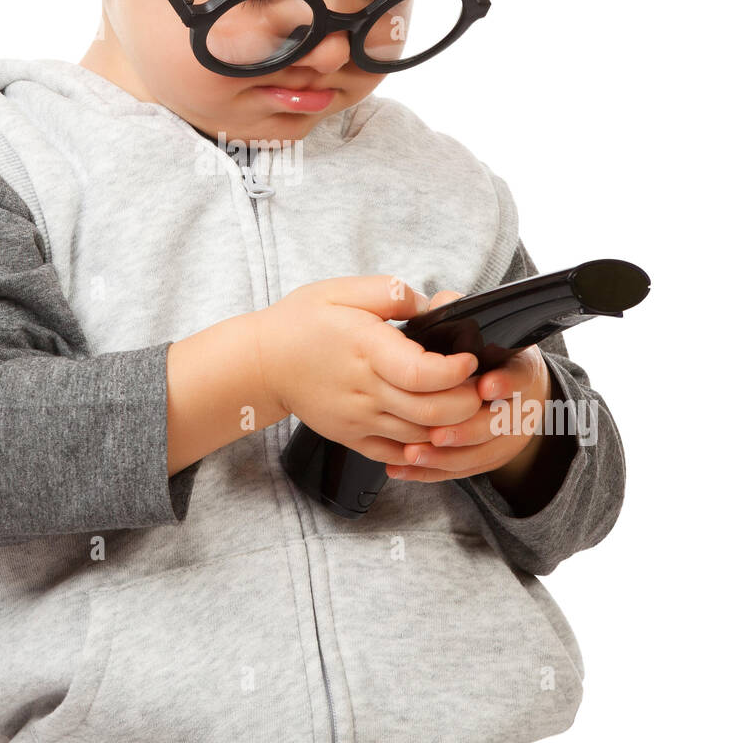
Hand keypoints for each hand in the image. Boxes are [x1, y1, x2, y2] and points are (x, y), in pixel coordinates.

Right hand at [251, 275, 480, 463]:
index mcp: (365, 349)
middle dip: (469, 402)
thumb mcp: (343, 290)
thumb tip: (434, 305)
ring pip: (422, 437)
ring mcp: (359, 420)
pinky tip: (435, 428)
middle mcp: (365, 391)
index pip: (423, 374)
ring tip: (466, 404)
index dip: (457, 371)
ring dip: (453, 426)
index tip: (469, 358)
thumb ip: (393, 294)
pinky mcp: (354, 438)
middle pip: (433, 413)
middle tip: (480, 385)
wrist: (262, 363)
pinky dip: (424, 447)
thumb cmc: (301, 323)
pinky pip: (399, 453)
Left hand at [384, 288, 551, 482]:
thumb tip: (442, 304)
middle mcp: (520, 407)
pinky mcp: (488, 458)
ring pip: (479, 454)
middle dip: (466, 430)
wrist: (515, 391)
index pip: (520, 377)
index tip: (486, 387)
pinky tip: (402, 468)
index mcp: (520, 369)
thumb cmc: (488, 356)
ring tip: (412, 453)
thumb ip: (462, 315)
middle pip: (498, 425)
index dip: (505, 383)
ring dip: (445, 457)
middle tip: (436, 433)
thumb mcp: (485, 330)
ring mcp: (507, 437)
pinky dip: (431, 472)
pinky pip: (461, 470)